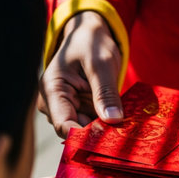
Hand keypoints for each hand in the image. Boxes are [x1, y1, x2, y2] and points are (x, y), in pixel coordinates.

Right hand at [38, 11, 122, 137]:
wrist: (88, 35)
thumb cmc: (91, 42)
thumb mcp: (101, 62)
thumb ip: (105, 91)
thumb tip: (113, 120)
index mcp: (52, 90)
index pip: (64, 125)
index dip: (85, 138)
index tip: (109, 142)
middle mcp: (54, 104)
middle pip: (75, 131)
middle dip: (98, 135)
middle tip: (124, 139)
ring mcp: (66, 108)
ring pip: (85, 130)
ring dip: (104, 131)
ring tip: (126, 131)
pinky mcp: (78, 110)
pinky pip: (92, 124)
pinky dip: (106, 125)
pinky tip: (121, 125)